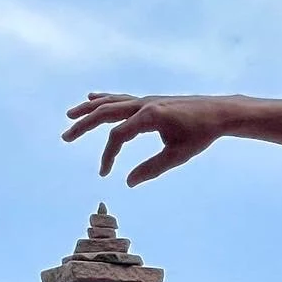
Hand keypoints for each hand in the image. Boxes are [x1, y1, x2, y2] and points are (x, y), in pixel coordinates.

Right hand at [61, 92, 236, 185]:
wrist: (217, 112)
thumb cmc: (200, 135)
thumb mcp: (177, 156)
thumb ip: (152, 169)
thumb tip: (128, 183)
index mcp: (149, 116)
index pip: (117, 136)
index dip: (108, 156)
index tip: (105, 174)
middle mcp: (143, 104)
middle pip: (105, 112)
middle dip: (83, 125)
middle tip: (65, 137)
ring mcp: (145, 100)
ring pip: (110, 102)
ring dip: (89, 109)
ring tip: (70, 116)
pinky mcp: (148, 101)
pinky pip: (120, 98)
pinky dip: (105, 99)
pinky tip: (93, 98)